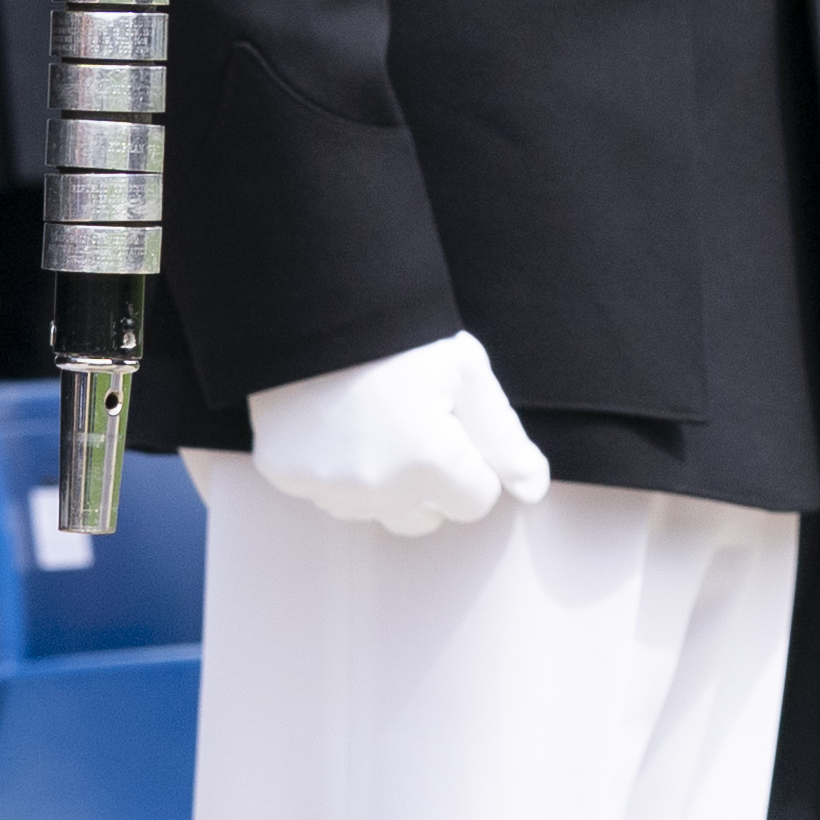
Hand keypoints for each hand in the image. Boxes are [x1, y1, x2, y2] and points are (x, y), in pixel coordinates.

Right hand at [244, 330, 550, 534]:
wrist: (315, 301)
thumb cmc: (397, 335)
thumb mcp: (465, 371)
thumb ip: (504, 438)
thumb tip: (532, 490)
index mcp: (429, 463)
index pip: (476, 501)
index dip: (472, 460)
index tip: (451, 420)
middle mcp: (376, 489)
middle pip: (426, 518)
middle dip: (430, 480)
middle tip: (414, 420)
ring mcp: (325, 487)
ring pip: (376, 512)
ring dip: (385, 482)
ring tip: (375, 419)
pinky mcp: (287, 477)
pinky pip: (329, 497)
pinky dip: (339, 473)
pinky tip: (338, 425)